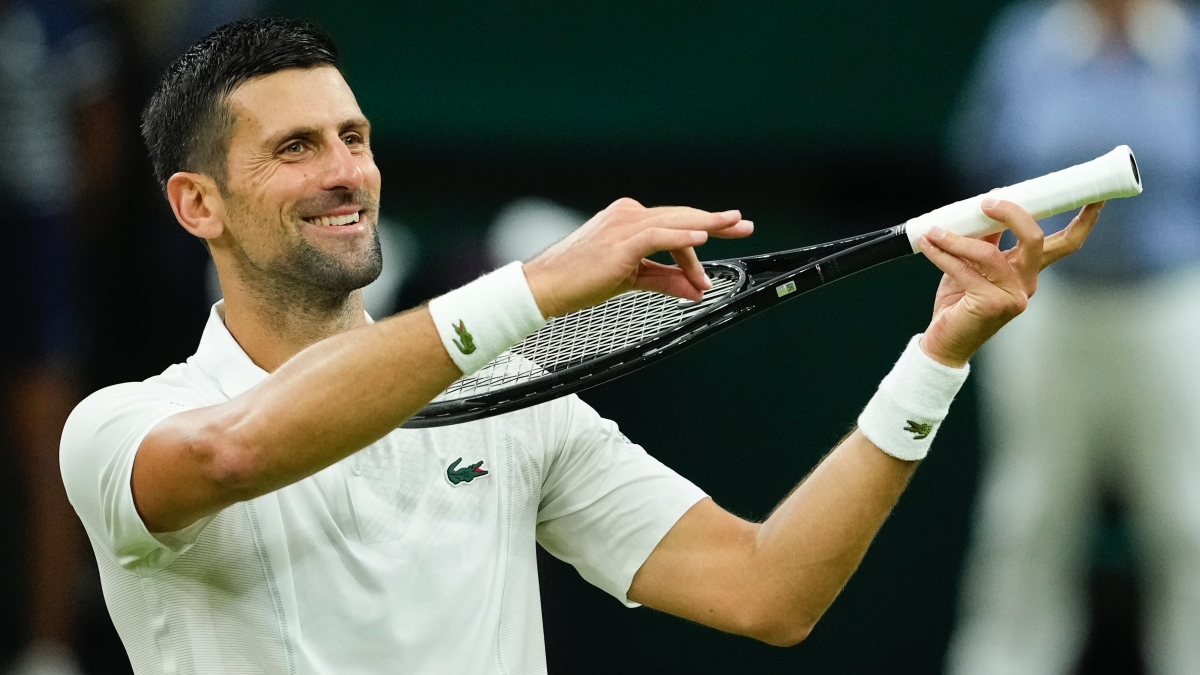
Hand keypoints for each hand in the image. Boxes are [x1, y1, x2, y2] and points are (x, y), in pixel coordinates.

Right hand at [522, 198, 753, 317]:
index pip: (674, 224)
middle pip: (681, 217)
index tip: (729, 234)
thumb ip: (665, 280)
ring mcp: (623, 225)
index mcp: (629, 220)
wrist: (546, 287)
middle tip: (744, 225)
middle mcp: (628, 215)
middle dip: (715, 222)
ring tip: (733, 226)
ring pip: (674, 222)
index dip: (703, 232)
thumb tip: (697, 289)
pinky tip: (702, 240)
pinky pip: (658, 236)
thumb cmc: (581, 281)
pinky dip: (681, 238)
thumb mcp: (632, 279)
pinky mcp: (620, 242)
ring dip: (706, 227)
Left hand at [915, 199, 1103, 366]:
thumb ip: (984, 237)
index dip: (1083, 220)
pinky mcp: (991, 305)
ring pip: (989, 253)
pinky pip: (964, 270)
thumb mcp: (973, 263)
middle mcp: (1027, 283)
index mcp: (1029, 270)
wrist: (945, 341)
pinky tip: (928, 244)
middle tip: (987, 201)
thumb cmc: (960, 302)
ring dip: (957, 238)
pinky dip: (942, 254)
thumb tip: (990, 203)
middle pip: (1034, 239)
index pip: (1064, 243)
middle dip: (1013, 213)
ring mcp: (1012, 296)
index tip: (1095, 196)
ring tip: (934, 231)